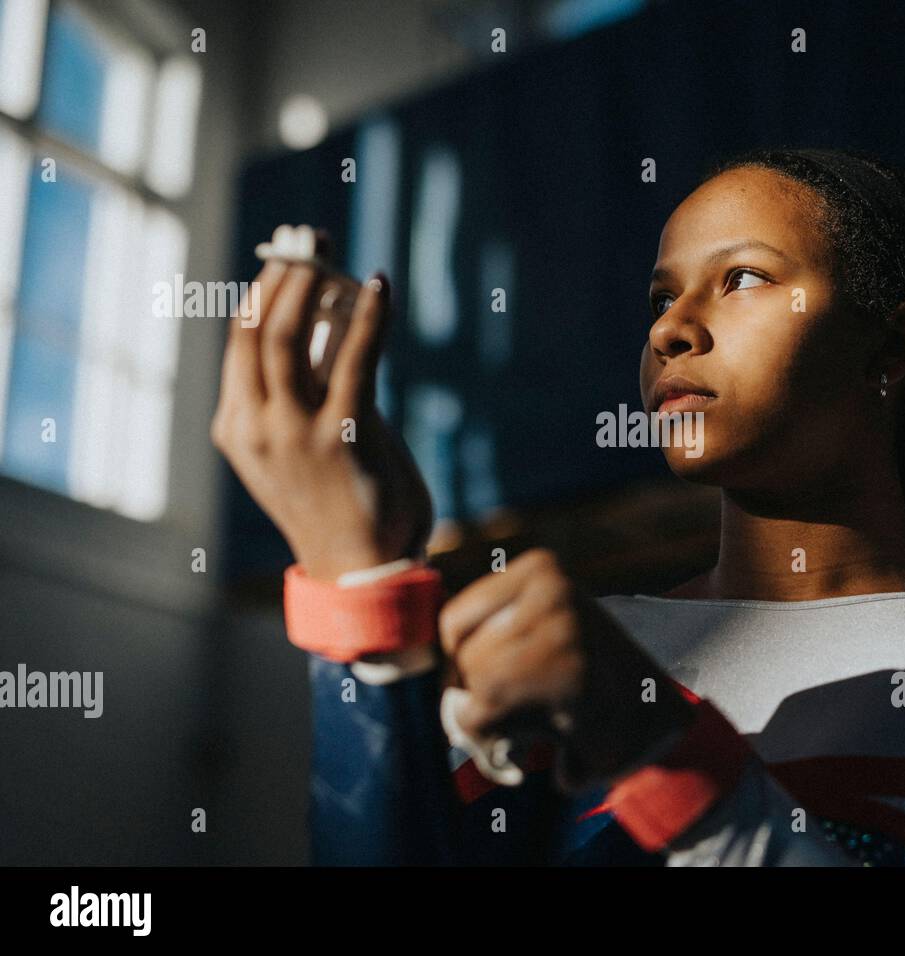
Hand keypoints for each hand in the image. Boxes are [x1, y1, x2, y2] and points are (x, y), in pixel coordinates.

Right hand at [210, 252, 432, 580]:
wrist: (362, 570)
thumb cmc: (339, 503)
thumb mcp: (305, 444)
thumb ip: (309, 389)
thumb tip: (331, 320)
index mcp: (237, 425)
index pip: (241, 341)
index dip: (264, 289)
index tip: (287, 255)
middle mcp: (256, 425)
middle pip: (257, 329)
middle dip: (280, 274)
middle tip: (305, 239)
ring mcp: (296, 431)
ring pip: (291, 337)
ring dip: (311, 284)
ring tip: (329, 252)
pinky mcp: (345, 435)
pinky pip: (357, 360)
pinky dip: (369, 317)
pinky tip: (380, 285)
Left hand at [438, 548, 696, 791]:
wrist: (661, 728)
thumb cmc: (592, 685)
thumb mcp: (543, 634)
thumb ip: (489, 634)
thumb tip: (403, 656)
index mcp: (542, 570)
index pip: (452, 622)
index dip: (456, 668)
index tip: (482, 695)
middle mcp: (552, 592)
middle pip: (459, 658)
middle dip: (471, 704)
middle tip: (506, 730)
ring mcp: (561, 635)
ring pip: (468, 693)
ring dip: (485, 732)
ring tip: (524, 743)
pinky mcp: (564, 684)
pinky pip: (484, 723)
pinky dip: (496, 753)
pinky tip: (534, 760)